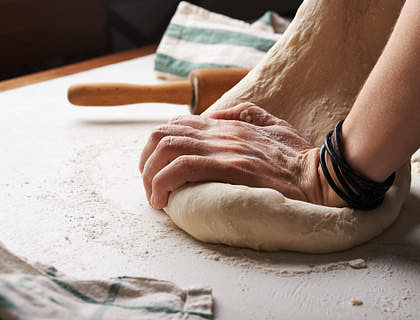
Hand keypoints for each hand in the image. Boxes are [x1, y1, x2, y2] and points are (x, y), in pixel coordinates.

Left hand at [139, 102, 343, 208]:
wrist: (319, 175)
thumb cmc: (297, 157)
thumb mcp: (273, 124)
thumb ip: (246, 113)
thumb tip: (217, 114)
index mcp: (227, 125)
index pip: (177, 124)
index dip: (159, 146)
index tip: (159, 170)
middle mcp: (220, 133)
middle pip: (163, 134)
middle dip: (146, 161)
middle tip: (150, 185)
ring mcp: (224, 149)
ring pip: (166, 148)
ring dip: (150, 174)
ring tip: (155, 197)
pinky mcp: (229, 168)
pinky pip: (182, 168)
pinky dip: (163, 182)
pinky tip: (163, 200)